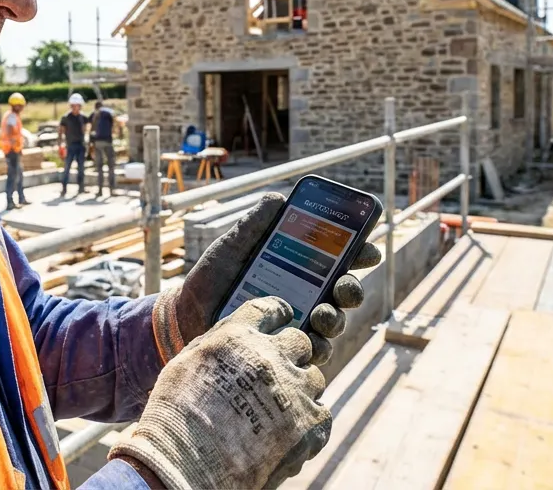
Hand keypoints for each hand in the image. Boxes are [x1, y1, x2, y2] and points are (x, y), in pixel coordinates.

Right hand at [111, 297, 331, 489]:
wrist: (186, 465)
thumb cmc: (177, 415)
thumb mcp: (187, 363)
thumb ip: (217, 344)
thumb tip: (234, 342)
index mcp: (238, 336)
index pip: (269, 309)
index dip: (276, 313)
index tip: (280, 319)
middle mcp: (272, 357)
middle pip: (299, 342)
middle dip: (290, 354)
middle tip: (276, 374)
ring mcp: (295, 391)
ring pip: (313, 377)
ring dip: (299, 389)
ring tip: (279, 410)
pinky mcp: (311, 425)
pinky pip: (321, 413)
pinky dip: (308, 421)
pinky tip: (288, 432)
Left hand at [152, 192, 381, 365]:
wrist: (185, 315)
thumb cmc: (211, 277)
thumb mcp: (232, 245)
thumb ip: (255, 223)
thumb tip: (279, 199)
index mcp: (299, 267)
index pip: (338, 259)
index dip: (358, 252)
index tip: (367, 249)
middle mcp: (305, 295)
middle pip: (343, 292)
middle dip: (351, 289)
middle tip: (344, 286)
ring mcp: (298, 323)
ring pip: (333, 322)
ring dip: (336, 318)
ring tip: (322, 313)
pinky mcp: (286, 349)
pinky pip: (313, 352)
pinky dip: (318, 347)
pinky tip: (309, 341)